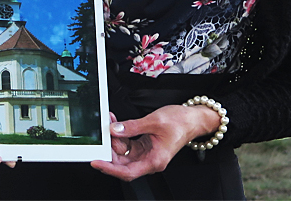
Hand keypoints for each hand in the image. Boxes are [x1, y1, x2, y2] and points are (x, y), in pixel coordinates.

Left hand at [91, 105, 220, 180]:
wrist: (193, 118)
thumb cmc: (181, 122)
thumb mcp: (154, 121)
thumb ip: (132, 127)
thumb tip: (114, 130)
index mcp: (155, 160)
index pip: (127, 172)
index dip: (110, 169)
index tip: (97, 162)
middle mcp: (150, 160)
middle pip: (123, 163)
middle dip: (110, 151)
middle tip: (101, 138)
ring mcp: (147, 153)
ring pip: (124, 152)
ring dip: (115, 140)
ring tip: (110, 125)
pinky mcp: (145, 145)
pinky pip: (129, 143)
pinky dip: (121, 135)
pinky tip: (116, 124)